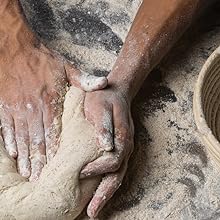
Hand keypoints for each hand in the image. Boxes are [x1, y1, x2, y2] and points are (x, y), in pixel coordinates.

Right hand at [0, 44, 106, 180]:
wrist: (14, 48)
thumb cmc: (43, 60)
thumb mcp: (67, 68)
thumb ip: (85, 80)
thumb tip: (104, 84)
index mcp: (51, 102)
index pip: (55, 132)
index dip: (56, 152)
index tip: (57, 168)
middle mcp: (34, 109)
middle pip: (39, 140)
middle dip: (40, 161)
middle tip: (41, 181)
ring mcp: (17, 109)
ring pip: (23, 138)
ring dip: (26, 158)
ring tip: (28, 174)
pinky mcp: (4, 107)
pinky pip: (7, 128)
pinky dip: (10, 143)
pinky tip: (13, 155)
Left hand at [81, 87, 133, 217]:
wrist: (115, 92)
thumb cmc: (104, 98)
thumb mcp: (100, 106)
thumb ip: (104, 125)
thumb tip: (105, 145)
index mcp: (123, 136)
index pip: (113, 160)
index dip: (98, 169)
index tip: (82, 173)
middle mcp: (126, 146)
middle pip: (118, 175)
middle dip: (104, 193)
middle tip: (92, 211)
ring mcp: (125, 149)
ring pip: (118, 176)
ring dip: (107, 193)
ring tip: (95, 208)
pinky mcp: (121, 149)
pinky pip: (117, 170)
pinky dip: (109, 183)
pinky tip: (100, 191)